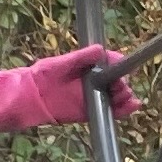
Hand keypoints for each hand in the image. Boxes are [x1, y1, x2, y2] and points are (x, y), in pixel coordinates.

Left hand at [0, 44, 133, 132]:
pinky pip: (110, 112)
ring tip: (126, 97)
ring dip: (125, 97)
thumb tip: (100, 49)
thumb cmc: (43, 75)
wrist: (30, 98)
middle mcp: (94, 82)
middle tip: (121, 87)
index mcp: (89, 68)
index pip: (111, 65)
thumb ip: (80, 57)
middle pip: (116, 82)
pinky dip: (123, 111)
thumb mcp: (61, 63)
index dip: (119, 67)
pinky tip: (132, 107)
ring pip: (116, 97)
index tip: (124, 68)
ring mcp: (93, 97)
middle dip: (123, 84)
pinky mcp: (90, 112)